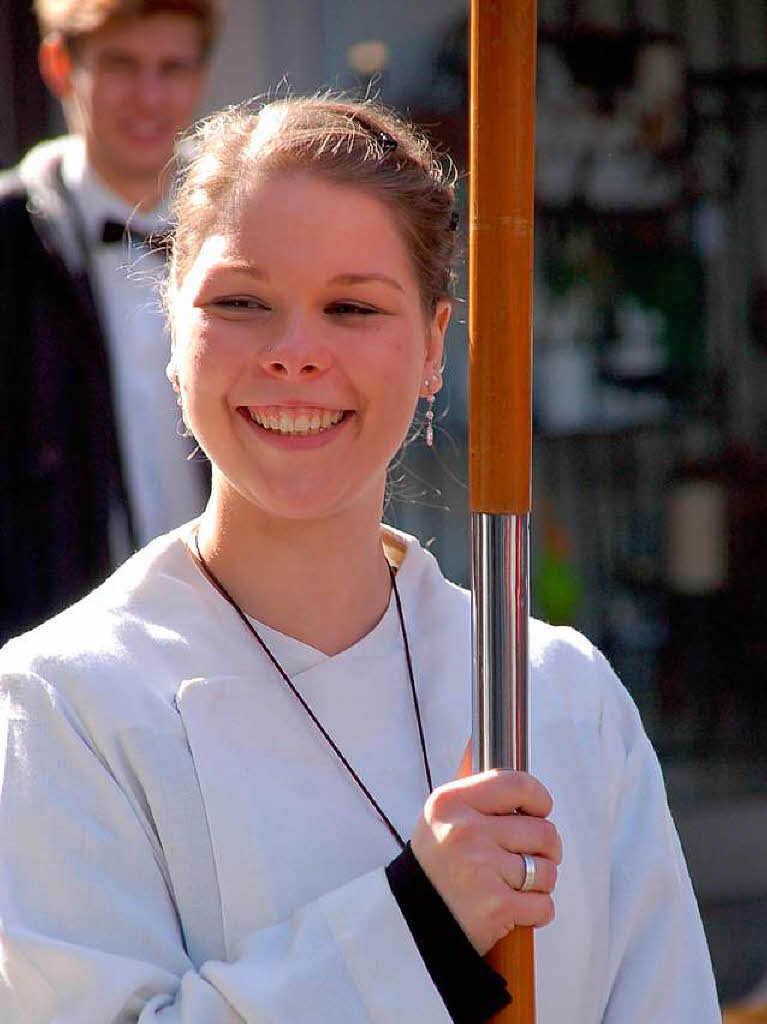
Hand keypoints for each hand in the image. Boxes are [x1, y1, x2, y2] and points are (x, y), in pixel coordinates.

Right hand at [410, 766, 561, 955]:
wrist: (410, 921)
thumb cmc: (437, 867)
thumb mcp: (443, 818)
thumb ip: (481, 800)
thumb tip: (530, 793)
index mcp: (452, 803)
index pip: (516, 785)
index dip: (539, 799)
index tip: (539, 812)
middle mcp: (466, 831)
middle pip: (542, 831)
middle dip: (546, 850)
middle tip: (530, 859)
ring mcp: (481, 868)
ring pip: (547, 870)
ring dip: (541, 882)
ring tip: (518, 886)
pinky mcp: (496, 906)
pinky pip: (544, 904)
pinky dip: (537, 911)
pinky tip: (517, 910)